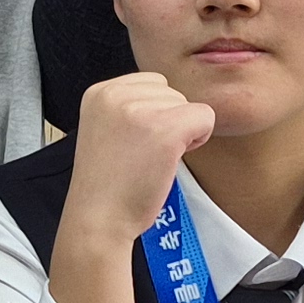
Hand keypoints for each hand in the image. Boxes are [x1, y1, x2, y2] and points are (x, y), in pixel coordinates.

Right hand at [58, 70, 218, 255]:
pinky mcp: (165, 129)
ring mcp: (140, 110)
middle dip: (167, 121)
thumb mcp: (104, 128)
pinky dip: (198, 139)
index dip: (154, 113)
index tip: (133, 141)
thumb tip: (171, 98)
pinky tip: (172, 159)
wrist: (98, 219)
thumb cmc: (106, 184)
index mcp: (99, 92)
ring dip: (181, 131)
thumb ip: (129, 106)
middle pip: (171, 91)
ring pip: (188, 104)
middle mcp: (115, 94)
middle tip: (142, 154)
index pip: (151, 82)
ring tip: (152, 159)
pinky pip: (205, 118)